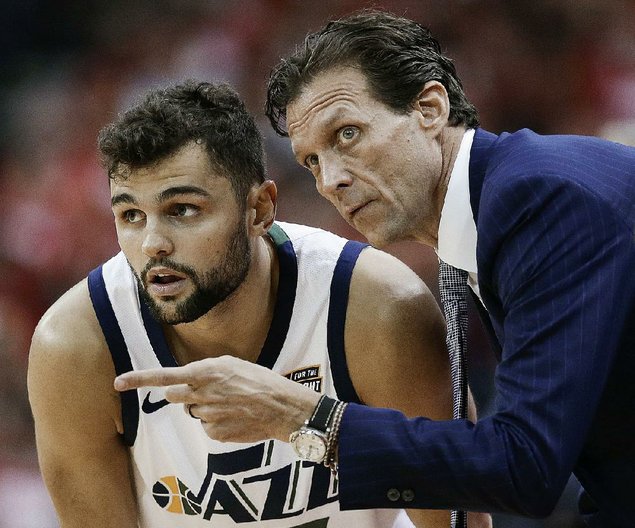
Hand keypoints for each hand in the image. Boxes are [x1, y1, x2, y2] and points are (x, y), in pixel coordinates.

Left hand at [114, 355, 320, 442]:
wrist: (282, 407)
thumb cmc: (260, 381)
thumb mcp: (233, 365)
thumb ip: (206, 371)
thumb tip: (187, 384)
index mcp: (207, 371)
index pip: (166, 376)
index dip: (140, 380)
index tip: (118, 383)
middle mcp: (203, 393)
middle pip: (174, 398)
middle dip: (183, 395)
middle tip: (206, 392)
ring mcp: (208, 416)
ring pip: (193, 413)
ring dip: (204, 408)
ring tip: (230, 404)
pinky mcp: (216, 434)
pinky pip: (206, 429)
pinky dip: (217, 424)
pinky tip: (234, 418)